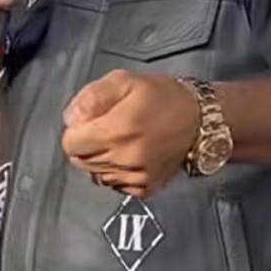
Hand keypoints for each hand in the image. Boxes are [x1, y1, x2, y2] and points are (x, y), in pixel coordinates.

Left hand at [60, 71, 199, 196]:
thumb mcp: (124, 81)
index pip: (70, 144)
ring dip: (99, 160)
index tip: (89, 123)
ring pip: (95, 175)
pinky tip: (128, 156)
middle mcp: (124, 158)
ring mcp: (135, 177)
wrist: (200, 120)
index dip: (75, 131)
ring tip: (119, 142)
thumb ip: (91, 98)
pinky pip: (114, 185)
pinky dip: (115, 173)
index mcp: (116, 130)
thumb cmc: (161, 96)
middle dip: (85, 145)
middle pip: (80, 161)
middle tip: (105, 130)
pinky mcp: (146, 188)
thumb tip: (70, 120)